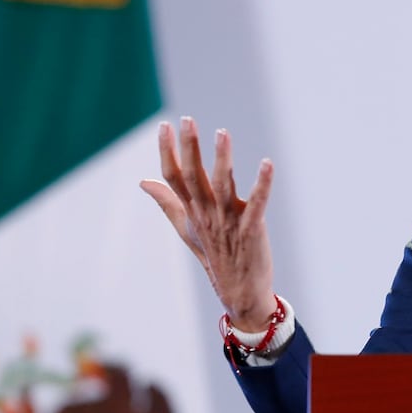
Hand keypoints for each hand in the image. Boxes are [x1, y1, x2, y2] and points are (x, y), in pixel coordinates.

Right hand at [140, 117, 275, 330]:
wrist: (239, 292)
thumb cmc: (214, 256)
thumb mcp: (187, 228)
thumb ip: (168, 202)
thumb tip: (144, 180)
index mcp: (192, 212)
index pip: (174, 178)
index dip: (168, 152)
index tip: (164, 125)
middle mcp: (207, 215)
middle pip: (194, 178)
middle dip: (190, 148)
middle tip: (186, 120)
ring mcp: (228, 222)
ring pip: (222, 186)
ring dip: (222, 159)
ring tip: (222, 133)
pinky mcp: (252, 230)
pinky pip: (257, 204)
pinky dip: (263, 184)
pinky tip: (267, 163)